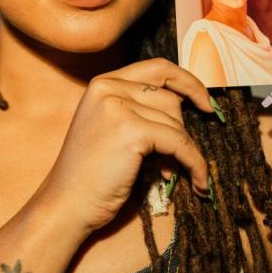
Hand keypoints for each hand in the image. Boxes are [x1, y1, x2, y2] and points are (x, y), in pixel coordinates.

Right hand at [35, 57, 215, 235]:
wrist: (66, 204)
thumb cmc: (90, 174)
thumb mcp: (110, 128)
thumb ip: (137, 109)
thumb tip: (188, 108)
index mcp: (103, 83)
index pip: (157, 68)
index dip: (187, 81)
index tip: (205, 102)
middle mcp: (108, 87)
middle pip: (169, 98)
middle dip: (180, 129)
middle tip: (175, 158)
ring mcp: (118, 107)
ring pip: (175, 121)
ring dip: (185, 150)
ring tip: (173, 172)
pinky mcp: (131, 131)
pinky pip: (179, 143)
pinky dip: (194, 163)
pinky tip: (197, 181)